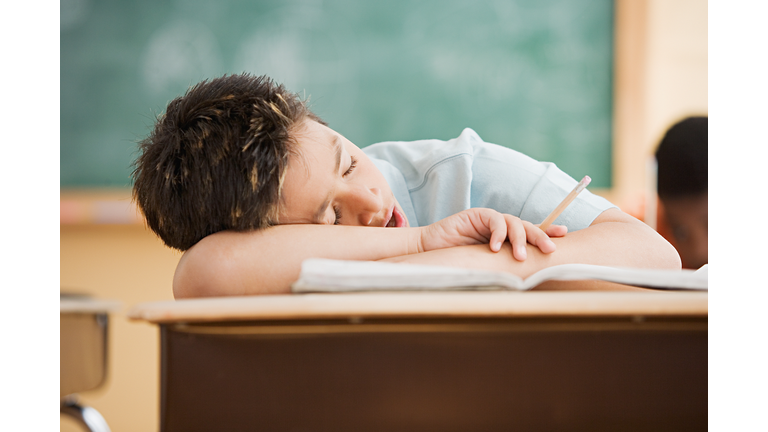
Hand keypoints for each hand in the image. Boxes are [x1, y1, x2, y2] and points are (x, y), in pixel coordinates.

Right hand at [418, 208, 566, 260]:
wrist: (431, 253)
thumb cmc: (459, 263)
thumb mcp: (487, 267)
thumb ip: (504, 266)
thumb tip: (528, 280)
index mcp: (506, 239)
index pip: (530, 233)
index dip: (547, 232)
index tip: (563, 235)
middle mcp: (501, 227)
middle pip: (527, 226)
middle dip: (540, 236)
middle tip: (549, 249)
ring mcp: (489, 220)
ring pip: (514, 222)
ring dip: (519, 239)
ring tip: (520, 256)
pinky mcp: (476, 215)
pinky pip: (494, 219)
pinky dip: (498, 233)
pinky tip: (496, 247)